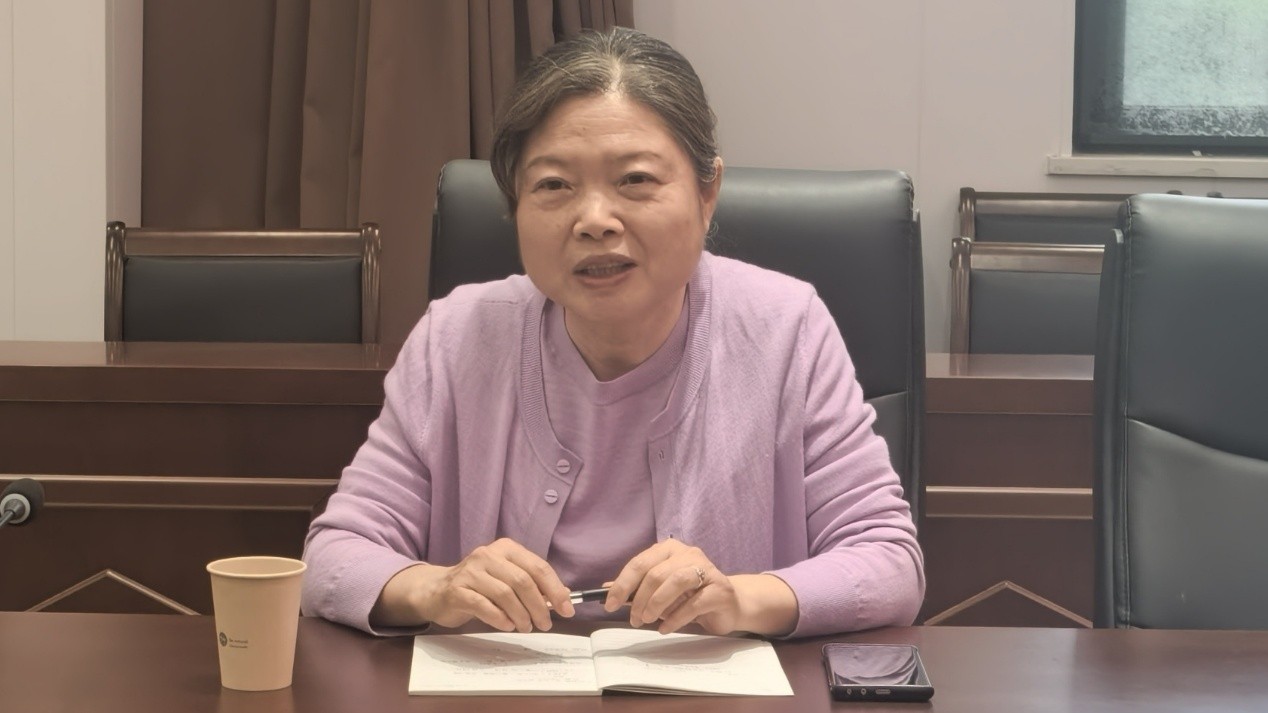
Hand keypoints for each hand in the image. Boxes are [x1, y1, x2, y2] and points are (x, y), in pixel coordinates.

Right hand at [373, 538, 573, 631]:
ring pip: (505, 594)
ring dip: (521, 615)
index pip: (538, 567)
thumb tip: (562, 598)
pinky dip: (500, 618)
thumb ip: (532, 584)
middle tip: (545, 624)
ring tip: (526, 627)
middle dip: (539, 606)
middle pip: (523, 581)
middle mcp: (488, 555)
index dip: (555, 589)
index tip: (566, 609)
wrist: (436, 590)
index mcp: (506, 548)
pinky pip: (484, 605)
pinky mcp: (457, 590)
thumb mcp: (506, 578)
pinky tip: (507, 626)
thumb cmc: (479, 585)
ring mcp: (471, 571)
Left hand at [604, 538, 740, 634]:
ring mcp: (707, 570)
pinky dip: (675, 618)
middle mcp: (689, 554)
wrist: (728, 603)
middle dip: (640, 599)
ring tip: (647, 620)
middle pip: (657, 573)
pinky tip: (665, 627)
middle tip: (634, 619)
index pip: (640, 563)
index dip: (622, 584)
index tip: (609, 604)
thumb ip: (636, 587)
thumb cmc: (690, 595)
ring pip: (677, 581)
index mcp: (670, 549)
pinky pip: (694, 604)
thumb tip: (606, 589)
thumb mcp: (660, 589)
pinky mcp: (720, 590)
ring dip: (657, 604)